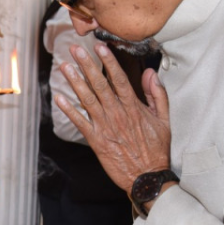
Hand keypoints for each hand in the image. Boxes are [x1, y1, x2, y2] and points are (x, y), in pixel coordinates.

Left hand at [54, 43, 171, 191]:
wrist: (147, 177)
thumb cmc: (156, 149)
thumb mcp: (164, 120)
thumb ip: (157, 94)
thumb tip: (151, 73)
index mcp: (133, 107)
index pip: (119, 78)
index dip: (109, 61)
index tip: (100, 46)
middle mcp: (117, 114)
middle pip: (100, 84)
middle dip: (87, 65)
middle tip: (75, 49)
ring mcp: (105, 127)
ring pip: (88, 99)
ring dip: (75, 82)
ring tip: (64, 66)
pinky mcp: (96, 141)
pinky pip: (80, 123)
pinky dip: (69, 110)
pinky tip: (59, 98)